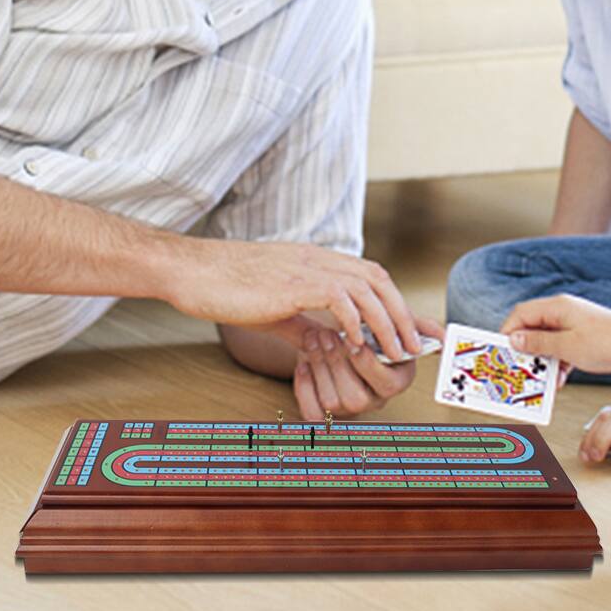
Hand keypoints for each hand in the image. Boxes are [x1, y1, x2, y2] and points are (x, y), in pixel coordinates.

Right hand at [166, 239, 420, 361]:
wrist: (194, 272)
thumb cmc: (227, 288)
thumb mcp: (274, 307)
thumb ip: (302, 321)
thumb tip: (324, 341)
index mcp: (315, 261)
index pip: (369, 275)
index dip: (397, 302)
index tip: (416, 329)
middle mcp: (317, 259)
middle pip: (377, 278)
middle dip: (402, 313)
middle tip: (415, 347)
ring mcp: (305, 267)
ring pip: (365, 286)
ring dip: (386, 320)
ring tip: (396, 352)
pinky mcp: (292, 281)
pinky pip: (337, 296)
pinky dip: (353, 320)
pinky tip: (356, 344)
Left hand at [292, 316, 444, 418]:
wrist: (333, 331)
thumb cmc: (364, 327)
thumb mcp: (388, 320)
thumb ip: (413, 325)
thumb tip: (442, 334)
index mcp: (395, 381)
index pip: (386, 384)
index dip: (368, 363)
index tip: (355, 339)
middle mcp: (373, 399)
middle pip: (356, 398)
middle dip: (339, 364)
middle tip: (326, 333)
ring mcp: (347, 409)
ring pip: (333, 402)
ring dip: (320, 368)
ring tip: (314, 338)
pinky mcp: (322, 411)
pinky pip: (312, 412)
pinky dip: (304, 387)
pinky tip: (303, 362)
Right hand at [502, 294, 610, 377]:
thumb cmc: (608, 342)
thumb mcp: (568, 346)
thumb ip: (539, 342)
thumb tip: (515, 339)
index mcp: (556, 307)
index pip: (521, 314)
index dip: (508, 331)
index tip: (501, 351)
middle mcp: (562, 314)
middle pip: (532, 329)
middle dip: (524, 350)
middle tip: (517, 369)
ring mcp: (572, 327)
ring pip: (546, 343)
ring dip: (542, 362)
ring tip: (540, 380)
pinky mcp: (581, 341)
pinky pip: (560, 352)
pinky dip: (557, 365)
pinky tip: (559, 381)